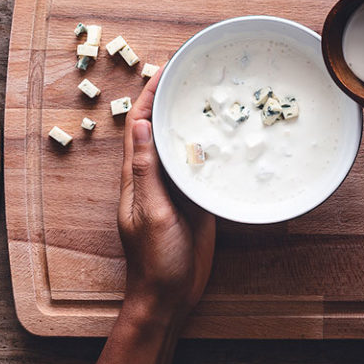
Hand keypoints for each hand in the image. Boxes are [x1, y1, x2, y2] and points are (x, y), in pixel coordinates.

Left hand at [118, 70, 215, 327]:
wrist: (170, 294)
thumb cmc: (155, 259)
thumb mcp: (150, 212)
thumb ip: (146, 171)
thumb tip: (140, 124)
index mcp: (137, 177)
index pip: (139, 126)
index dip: (149, 96)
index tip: (166, 69)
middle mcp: (155, 177)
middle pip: (161, 130)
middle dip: (172, 101)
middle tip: (194, 75)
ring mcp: (176, 189)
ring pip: (182, 146)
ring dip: (193, 122)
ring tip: (213, 97)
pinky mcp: (195, 202)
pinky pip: (201, 169)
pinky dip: (210, 150)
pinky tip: (226, 138)